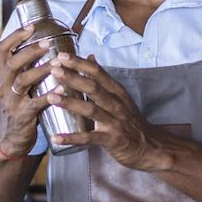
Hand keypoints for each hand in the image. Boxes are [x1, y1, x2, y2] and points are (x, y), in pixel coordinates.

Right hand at [0, 25, 55, 159]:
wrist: (11, 141)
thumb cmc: (21, 110)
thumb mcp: (20, 89)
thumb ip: (32, 71)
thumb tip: (57, 51)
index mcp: (4, 77)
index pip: (3, 50)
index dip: (15, 36)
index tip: (31, 26)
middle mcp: (4, 87)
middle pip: (13, 63)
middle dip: (30, 50)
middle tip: (47, 42)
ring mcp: (12, 102)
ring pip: (23, 81)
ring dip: (41, 70)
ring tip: (58, 63)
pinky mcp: (22, 117)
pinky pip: (35, 104)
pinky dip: (49, 95)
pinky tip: (62, 88)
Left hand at [44, 53, 172, 172]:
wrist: (150, 147)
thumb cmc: (130, 120)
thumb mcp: (120, 96)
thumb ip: (103, 78)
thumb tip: (90, 57)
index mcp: (117, 92)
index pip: (98, 72)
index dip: (80, 63)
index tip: (61, 55)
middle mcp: (116, 104)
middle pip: (94, 87)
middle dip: (73, 77)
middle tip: (54, 69)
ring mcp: (114, 122)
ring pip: (91, 110)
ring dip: (70, 103)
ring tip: (50, 97)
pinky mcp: (111, 140)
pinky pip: (89, 139)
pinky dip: (72, 138)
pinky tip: (56, 137)